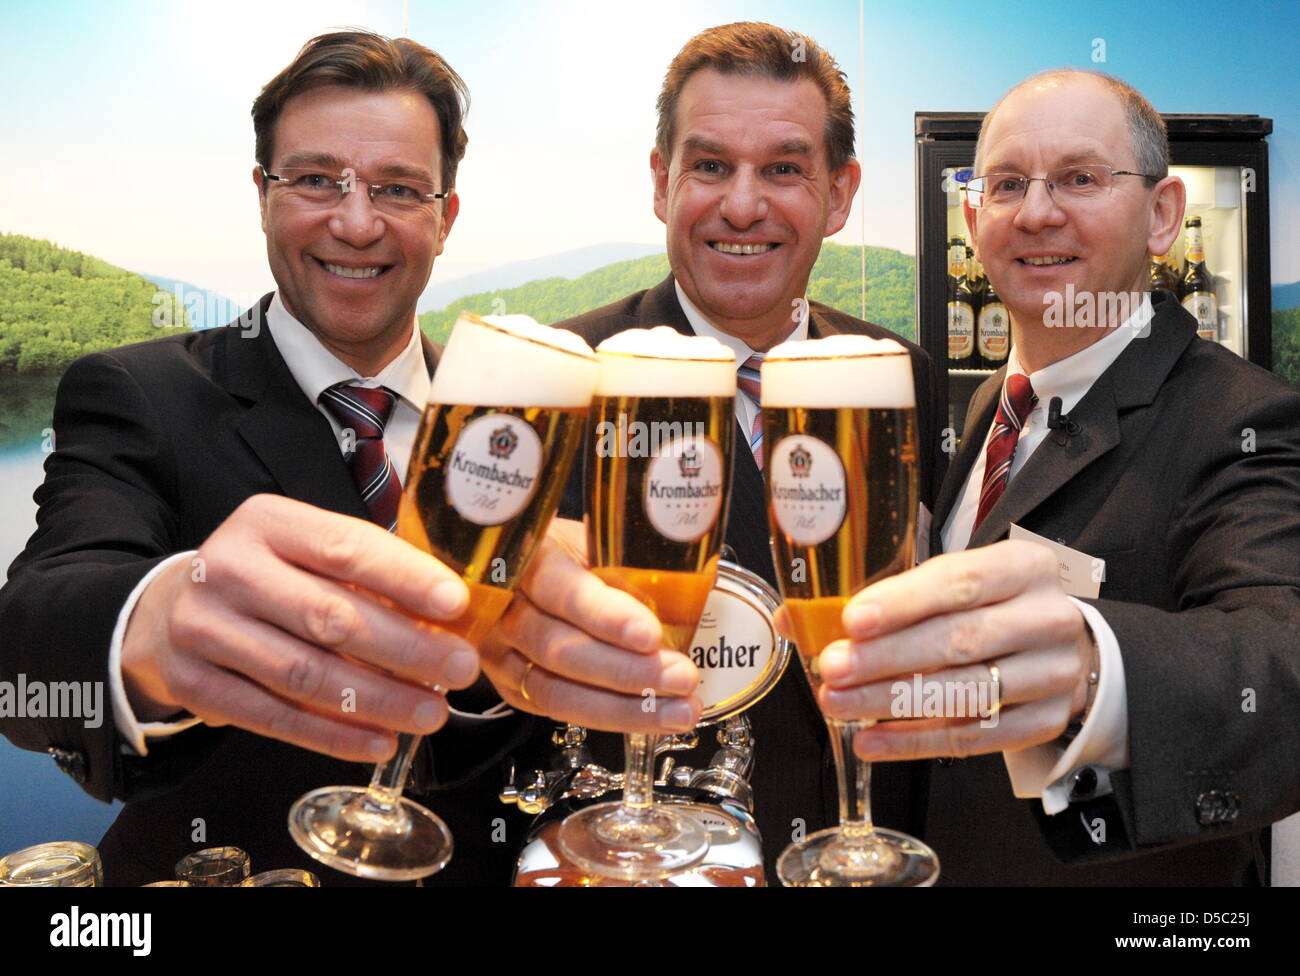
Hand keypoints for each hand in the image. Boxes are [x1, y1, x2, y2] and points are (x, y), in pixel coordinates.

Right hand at [121, 494, 480, 761]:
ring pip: (306, 674)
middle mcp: (229, 570)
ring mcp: (204, 629)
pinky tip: (379, 740)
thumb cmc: (266, 577)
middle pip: (329, 617)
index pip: (344, 549)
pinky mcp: (194, 685)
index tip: (456, 605)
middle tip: (460, 670)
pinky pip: (275, 717)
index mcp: (266, 523)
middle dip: (407, 648)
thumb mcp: (304, 550)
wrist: (167, 610)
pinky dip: (333, 735)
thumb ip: (367, 571)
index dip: (405, 578)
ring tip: (432, 712)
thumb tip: (449, 613)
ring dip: (378, 700)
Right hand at [481, 518, 701, 733]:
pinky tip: (650, 716)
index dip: (605, 616)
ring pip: (556, 689)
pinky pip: (556, 710)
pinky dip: (609, 718)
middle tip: (680, 676)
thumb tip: (693, 590)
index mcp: (525, 556)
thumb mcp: (595, 540)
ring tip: (678, 709)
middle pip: (558, 648)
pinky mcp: (511, 685)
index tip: (649, 634)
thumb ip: (627, 564)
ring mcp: (500, 651)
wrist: (525, 571)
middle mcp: (503, 607)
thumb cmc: (570, 554)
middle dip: (627, 671)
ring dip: (624, 707)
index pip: (559, 589)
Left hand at [797, 540, 1095, 760]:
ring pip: (965, 692)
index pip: (959, 583)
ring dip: (893, 702)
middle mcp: (1046, 618)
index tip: (853, 620)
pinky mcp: (1045, 721)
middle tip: (833, 668)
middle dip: (887, 658)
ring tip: (840, 703)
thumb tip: (798, 617)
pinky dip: (916, 741)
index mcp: (1023, 567)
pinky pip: (973, 737)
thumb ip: (885, 596)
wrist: (1061, 645)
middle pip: (959, 641)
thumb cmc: (992, 606)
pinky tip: (872, 740)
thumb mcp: (953, 582)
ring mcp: (1053, 674)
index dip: (903, 603)